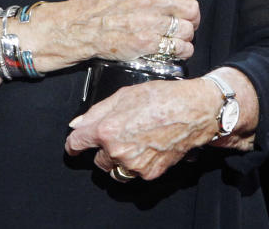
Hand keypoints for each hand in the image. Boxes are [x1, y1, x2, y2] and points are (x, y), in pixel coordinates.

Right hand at [25, 0, 199, 71]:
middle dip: (190, 17)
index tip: (180, 3)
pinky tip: (176, 51)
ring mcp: (150, 22)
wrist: (74, 28)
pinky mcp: (147, 44)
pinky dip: (182, 51)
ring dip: (186, 35)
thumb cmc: (92, 7)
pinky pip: (179, 48)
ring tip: (178, 39)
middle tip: (185, 23)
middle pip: (191, 7)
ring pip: (187, 29)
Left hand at [65, 78, 219, 179]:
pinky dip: (138, 164)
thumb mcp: (125, 95)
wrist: (194, 110)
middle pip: (97, 160)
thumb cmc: (162, 97)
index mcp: (107, 130)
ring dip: (119, 160)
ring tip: (136, 142)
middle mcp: (117, 151)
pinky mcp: (149, 172)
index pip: (76, 144)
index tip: (76, 145)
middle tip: (122, 134)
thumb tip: (77, 124)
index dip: (74, 144)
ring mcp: (133, 165)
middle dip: (104, 149)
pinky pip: (135, 173)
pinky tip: (149, 147)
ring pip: (115, 170)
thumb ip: (96, 111)